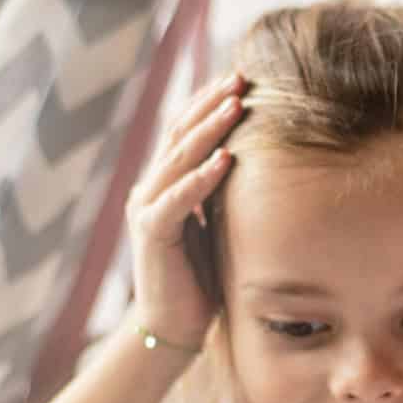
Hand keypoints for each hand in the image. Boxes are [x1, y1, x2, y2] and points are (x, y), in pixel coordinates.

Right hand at [125, 72, 244, 345]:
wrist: (173, 326)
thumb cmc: (201, 277)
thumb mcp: (215, 224)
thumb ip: (221, 192)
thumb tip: (256, 159)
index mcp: (163, 183)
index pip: (183, 130)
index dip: (207, 102)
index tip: (240, 78)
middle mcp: (149, 189)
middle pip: (179, 133)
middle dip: (210, 103)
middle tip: (241, 77)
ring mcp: (146, 210)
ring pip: (177, 159)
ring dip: (208, 130)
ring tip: (235, 104)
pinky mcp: (151, 235)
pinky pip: (176, 200)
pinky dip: (200, 178)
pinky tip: (224, 160)